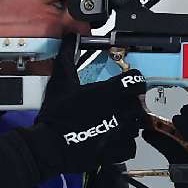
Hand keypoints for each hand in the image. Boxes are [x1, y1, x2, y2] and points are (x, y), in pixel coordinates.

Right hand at [34, 35, 147, 173]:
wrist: (49, 146)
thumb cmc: (56, 115)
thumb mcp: (61, 81)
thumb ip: (68, 56)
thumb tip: (70, 37)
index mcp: (110, 92)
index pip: (137, 81)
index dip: (133, 81)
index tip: (128, 83)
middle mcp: (120, 111)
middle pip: (138, 103)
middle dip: (129, 103)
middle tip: (115, 105)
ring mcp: (121, 132)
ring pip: (136, 124)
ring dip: (128, 123)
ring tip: (113, 123)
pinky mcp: (118, 151)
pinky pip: (131, 146)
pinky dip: (124, 143)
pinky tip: (112, 140)